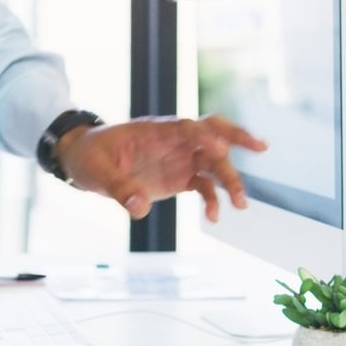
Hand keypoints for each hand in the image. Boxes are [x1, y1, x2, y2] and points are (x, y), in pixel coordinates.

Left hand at [56, 115, 264, 221]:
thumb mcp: (96, 171)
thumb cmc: (90, 156)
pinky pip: (204, 186)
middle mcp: (173, 142)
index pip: (185, 127)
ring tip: (241, 204)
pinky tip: (214, 218)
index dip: (203, 136)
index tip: (220, 149)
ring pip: (214, 163)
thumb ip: (118, 188)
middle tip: (261, 147)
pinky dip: (212, 200)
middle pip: (212, 133)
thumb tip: (140, 208)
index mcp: (154, 131)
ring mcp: (179, 159)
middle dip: (238, 137)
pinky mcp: (179, 177)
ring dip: (231, 180)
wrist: (85, 161)